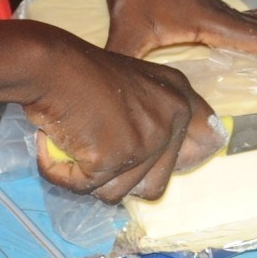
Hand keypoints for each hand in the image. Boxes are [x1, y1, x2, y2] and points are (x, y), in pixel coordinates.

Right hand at [28, 38, 224, 202]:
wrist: (50, 64)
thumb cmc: (77, 73)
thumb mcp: (132, 87)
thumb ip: (149, 119)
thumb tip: (150, 176)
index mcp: (179, 96)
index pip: (206, 140)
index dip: (178, 159)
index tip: (149, 161)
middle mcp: (172, 117)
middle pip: (155, 184)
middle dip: (119, 178)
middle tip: (93, 152)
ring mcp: (147, 139)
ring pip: (117, 193)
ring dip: (88, 177)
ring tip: (70, 143)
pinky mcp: (115, 157)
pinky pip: (84, 187)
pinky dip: (61, 173)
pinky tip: (53, 144)